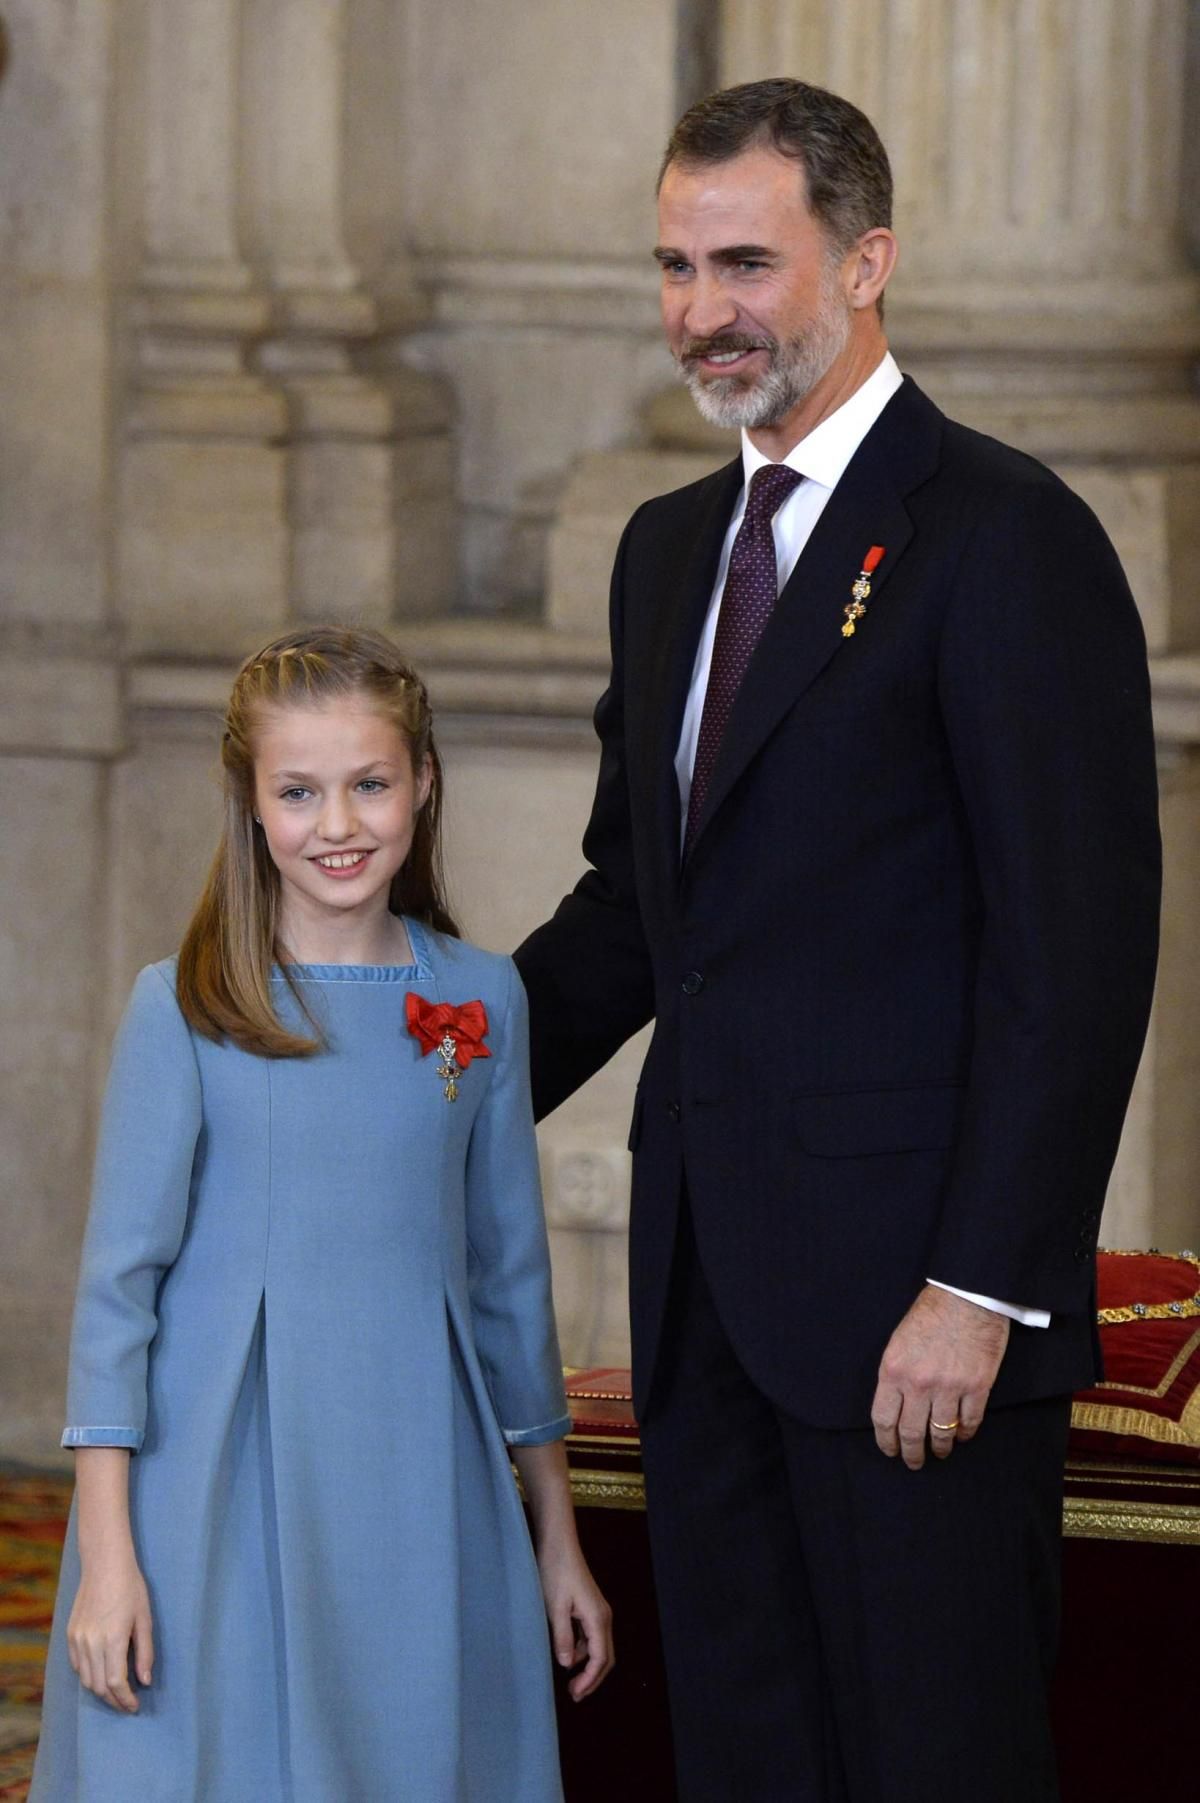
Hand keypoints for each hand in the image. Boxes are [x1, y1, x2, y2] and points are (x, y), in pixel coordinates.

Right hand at [66, 1548, 153, 1712]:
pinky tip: (100, 1674)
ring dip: (101, 1691)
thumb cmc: (130, 1588)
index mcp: (112, 1640)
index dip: (125, 1700)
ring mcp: (78, 1639)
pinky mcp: (70, 1634)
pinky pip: (77, 1665)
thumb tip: (144, 1681)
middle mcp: (91, 1643)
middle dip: (114, 1701)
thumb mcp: (144, 1618)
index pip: (116, 1684)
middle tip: (127, 1705)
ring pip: (86, 1679)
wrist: (104, 1564)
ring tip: (116, 1693)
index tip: (135, 1707)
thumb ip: (145, 1652)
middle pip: (99, 1687)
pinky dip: (88, 1676)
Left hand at [537, 1542, 614, 1701]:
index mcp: (598, 1618)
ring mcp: (597, 1612)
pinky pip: (590, 1637)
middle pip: (605, 1657)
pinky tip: (567, 1655)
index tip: (576, 1694)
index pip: (601, 1658)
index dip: (590, 1679)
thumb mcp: (555, 1607)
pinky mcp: (589, 1609)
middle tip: (575, 1695)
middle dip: (592, 1678)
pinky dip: (581, 1651)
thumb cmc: (556, 1572)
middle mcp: (603, 1617)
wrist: (558, 1545)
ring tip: (569, 1681)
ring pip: (598, 1648)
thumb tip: (567, 1664)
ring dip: (586, 1666)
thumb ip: (562, 1637)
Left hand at [871, 1283, 1009, 1469]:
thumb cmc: (930, 1313)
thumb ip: (896, 1374)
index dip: (886, 1441)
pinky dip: (965, 1433)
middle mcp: (918, 1383)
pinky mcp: (977, 1387)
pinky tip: (962, 1436)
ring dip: (939, 1448)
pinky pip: (969, 1422)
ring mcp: (949, 1387)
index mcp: (893, 1370)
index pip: (883, 1419)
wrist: (966, 1296)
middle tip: (914, 1462)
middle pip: (911, 1432)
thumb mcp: (899, 1341)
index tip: (890, 1450)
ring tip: (939, 1452)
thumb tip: (897, 1404)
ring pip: (941, 1432)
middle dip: (911, 1453)